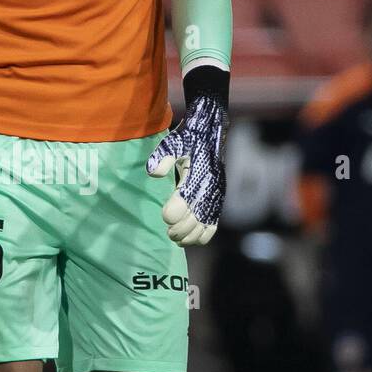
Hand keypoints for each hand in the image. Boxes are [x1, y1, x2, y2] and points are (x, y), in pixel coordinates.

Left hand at [146, 94, 227, 245]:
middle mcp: (209, 186)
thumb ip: (163, 156)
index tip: (164, 216)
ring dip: (190, 235)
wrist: (210, 132)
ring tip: (175, 237)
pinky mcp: (218, 199)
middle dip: (180, 229)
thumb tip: (153, 173)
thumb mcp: (174, 142)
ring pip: (204, 225)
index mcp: (198, 173)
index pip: (186, 201)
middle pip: (195, 218)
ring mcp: (216, 195)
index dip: (175, 212)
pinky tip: (188, 239)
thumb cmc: (188, 138)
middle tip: (168, 232)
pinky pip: (213, 224)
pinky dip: (202, 235)